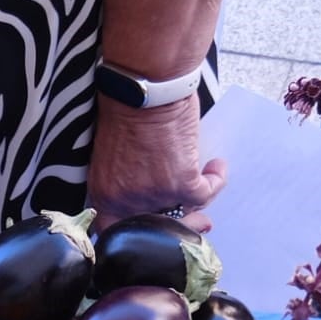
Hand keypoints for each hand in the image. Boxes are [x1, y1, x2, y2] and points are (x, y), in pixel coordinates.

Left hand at [87, 97, 226, 231]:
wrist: (143, 87)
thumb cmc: (126, 108)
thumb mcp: (113, 156)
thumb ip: (126, 182)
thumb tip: (153, 194)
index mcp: (104, 195)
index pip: (117, 232)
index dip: (142, 231)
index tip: (158, 225)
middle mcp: (127, 202)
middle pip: (157, 228)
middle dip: (180, 222)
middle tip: (197, 214)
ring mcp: (155, 195)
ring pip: (186, 212)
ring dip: (200, 199)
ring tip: (206, 177)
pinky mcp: (182, 183)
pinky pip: (206, 194)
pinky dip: (216, 180)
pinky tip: (216, 166)